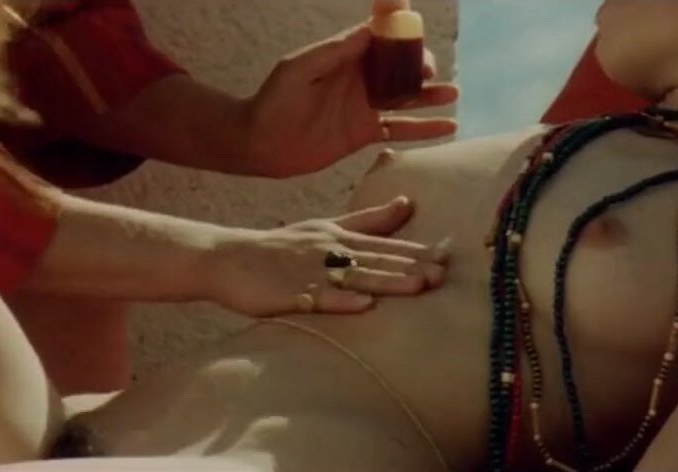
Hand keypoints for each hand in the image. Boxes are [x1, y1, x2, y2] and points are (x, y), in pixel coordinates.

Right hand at [202, 196, 451, 316]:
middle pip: (377, 259)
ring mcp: (309, 272)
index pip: (385, 244)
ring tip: (419, 287)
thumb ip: (368, 220)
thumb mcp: (325, 227)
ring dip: (388, 282)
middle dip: (412, 266)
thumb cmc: (280, 247)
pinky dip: (341, 302)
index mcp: (338, 237)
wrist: (228, 258)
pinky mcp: (289, 293)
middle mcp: (328, 251)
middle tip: (446, 273)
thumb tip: (408, 203)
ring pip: (355, 277)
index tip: (450, 253)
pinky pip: (318, 299)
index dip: (417, 250)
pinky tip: (364, 307)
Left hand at [239, 9, 458, 177]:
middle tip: (430, 75)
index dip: (402, 39)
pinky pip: (400, 129)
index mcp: (345, 58)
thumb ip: (336, 50)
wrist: (260, 143)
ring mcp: (364, 107)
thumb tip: (371, 30)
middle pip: (400, 68)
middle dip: (420, 68)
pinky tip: (448, 127)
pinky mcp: (364, 133)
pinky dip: (425, 129)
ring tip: (452, 94)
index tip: (417, 43)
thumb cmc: (274, 99)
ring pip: (406, 99)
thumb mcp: (301, 67)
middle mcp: (359, 80)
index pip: (382, 41)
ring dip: (430, 96)